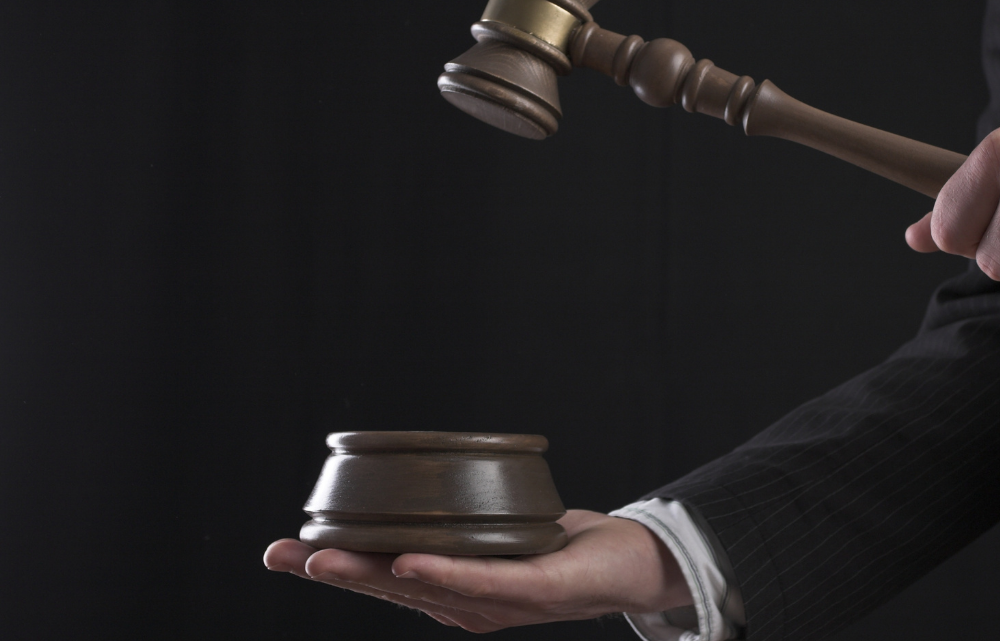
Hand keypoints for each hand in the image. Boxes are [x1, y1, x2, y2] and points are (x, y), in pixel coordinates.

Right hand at [263, 510, 690, 631]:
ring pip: (423, 588)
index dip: (332, 566)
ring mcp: (497, 603)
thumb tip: (413, 482)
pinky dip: (442, 572)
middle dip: (332, 572)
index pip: (383, 579)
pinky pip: (481, 581)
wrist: (629, 565)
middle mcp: (466, 606)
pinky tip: (409, 561)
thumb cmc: (560, 548)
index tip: (282, 551)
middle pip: (389, 588)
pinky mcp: (532, 589)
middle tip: (281, 555)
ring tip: (325, 558)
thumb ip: (457, 523)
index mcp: (452, 592)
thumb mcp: (495, 532)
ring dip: (371, 573)